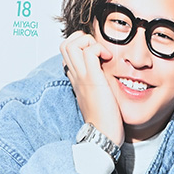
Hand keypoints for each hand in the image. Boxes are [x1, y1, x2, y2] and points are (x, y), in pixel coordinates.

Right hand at [60, 31, 123, 145]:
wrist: (102, 135)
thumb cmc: (104, 121)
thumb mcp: (97, 98)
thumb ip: (97, 85)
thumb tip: (107, 75)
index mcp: (76, 81)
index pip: (67, 55)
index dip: (80, 47)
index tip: (97, 55)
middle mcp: (75, 77)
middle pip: (65, 45)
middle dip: (81, 39)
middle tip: (97, 50)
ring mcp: (82, 77)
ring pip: (72, 44)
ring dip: (89, 41)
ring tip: (102, 54)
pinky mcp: (92, 79)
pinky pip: (89, 51)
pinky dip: (99, 48)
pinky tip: (109, 59)